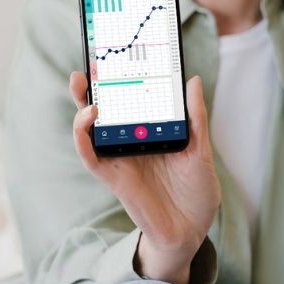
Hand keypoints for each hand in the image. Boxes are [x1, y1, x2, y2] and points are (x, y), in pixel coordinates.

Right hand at [69, 72, 219, 283]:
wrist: (192, 231)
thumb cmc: (196, 192)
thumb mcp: (200, 149)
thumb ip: (195, 117)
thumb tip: (192, 80)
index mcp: (150, 131)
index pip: (129, 99)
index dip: (119, 78)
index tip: (115, 52)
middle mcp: (130, 141)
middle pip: (104, 108)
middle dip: (93, 85)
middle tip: (92, 61)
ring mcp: (119, 158)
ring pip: (90, 128)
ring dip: (82, 105)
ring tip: (85, 84)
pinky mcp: (113, 177)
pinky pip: (91, 156)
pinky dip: (83, 137)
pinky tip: (88, 119)